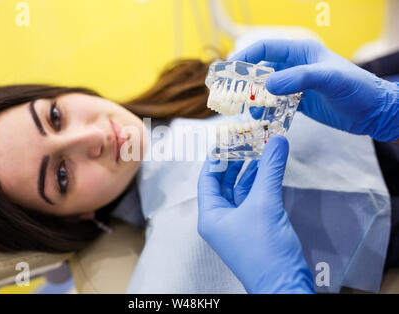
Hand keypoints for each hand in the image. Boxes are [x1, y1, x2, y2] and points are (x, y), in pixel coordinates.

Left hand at [197, 136, 313, 292]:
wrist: (285, 285)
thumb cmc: (266, 252)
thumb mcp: (266, 204)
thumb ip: (270, 170)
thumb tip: (276, 140)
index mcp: (211, 216)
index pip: (207, 179)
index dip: (216, 157)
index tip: (227, 138)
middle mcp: (220, 220)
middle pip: (223, 183)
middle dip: (236, 161)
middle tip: (247, 141)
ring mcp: (237, 225)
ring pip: (240, 190)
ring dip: (250, 171)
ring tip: (260, 150)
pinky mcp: (254, 228)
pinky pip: (253, 200)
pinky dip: (260, 184)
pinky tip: (268, 170)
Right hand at [230, 39, 398, 141]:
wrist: (374, 113)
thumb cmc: (357, 89)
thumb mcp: (330, 79)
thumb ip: (300, 79)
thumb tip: (268, 85)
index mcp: (302, 52)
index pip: (267, 48)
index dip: (247, 55)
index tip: (230, 68)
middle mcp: (296, 67)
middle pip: (263, 69)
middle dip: (247, 81)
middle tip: (234, 95)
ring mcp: (297, 85)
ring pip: (267, 89)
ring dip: (256, 100)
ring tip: (251, 114)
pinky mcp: (299, 102)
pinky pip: (276, 104)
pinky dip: (267, 112)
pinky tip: (263, 121)